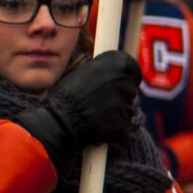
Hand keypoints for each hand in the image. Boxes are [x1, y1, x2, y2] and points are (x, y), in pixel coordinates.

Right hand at [16, 50, 142, 171]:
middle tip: (101, 101)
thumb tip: (112, 70)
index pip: (132, 67)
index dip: (130, 74)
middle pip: (129, 88)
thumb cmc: (65, 96)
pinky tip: (98, 125)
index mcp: (113, 66)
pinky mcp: (124, 121)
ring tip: (96, 113)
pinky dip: (114, 127)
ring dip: (116, 111)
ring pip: (127, 107)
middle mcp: (123, 81)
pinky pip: (123, 124)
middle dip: (119, 94)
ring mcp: (125, 102)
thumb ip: (101, 70)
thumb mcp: (82, 73)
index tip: (127, 79)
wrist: (60, 120)